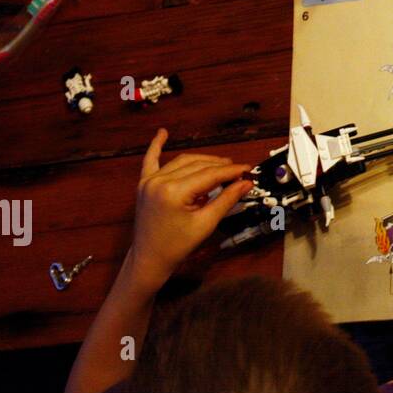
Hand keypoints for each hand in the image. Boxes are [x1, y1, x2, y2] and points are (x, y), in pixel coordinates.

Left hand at [125, 128, 253, 291]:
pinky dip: (157, 146)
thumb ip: (227, 199)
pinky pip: (151, 160)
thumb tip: (246, 183)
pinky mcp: (144, 184)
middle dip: (220, 166)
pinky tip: (162, 133)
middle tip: (239, 171)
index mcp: (173, 191)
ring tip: (221, 166)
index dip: (232, 171)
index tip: (248, 169)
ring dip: (203, 161)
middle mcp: (159, 181)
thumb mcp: (206, 223)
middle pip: (198, 165)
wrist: (149, 259)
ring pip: (183, 161)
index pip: (210, 174)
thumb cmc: (177, 246)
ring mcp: (149, 181)